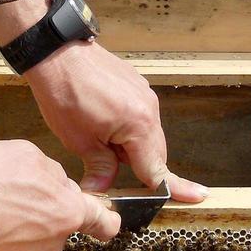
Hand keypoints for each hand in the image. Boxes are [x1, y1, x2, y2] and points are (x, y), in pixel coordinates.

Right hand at [0, 140, 119, 250]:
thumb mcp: (21, 154)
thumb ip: (47, 168)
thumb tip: (48, 178)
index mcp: (67, 210)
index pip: (103, 220)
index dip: (107, 218)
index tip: (107, 217)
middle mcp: (52, 239)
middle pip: (60, 217)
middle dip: (45, 203)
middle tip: (18, 188)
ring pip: (33, 228)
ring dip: (19, 214)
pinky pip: (10, 239)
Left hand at [23, 41, 207, 201]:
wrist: (56, 53)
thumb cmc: (65, 93)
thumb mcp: (80, 141)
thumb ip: (100, 169)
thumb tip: (102, 189)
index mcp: (139, 126)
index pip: (157, 169)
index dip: (168, 188)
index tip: (193, 197)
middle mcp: (149, 108)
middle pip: (156, 152)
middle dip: (141, 169)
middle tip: (116, 176)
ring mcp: (144, 94)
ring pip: (148, 134)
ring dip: (131, 147)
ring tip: (99, 142)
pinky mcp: (135, 84)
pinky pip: (140, 115)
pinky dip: (128, 128)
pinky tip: (102, 124)